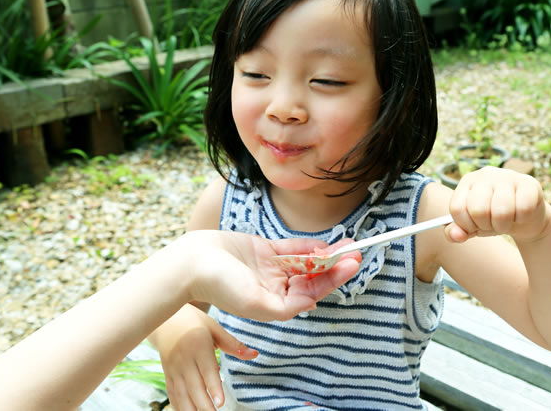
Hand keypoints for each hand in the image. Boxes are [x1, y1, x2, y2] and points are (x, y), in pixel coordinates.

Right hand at [158, 305, 255, 410]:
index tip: (221, 403)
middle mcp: (184, 359)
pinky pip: (172, 394)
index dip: (214, 387)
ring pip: (181, 394)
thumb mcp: (214, 328)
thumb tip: (255, 354)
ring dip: (191, 410)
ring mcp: (173, 369)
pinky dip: (179, 406)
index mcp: (198, 346)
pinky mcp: (167, 375)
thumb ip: (233, 344)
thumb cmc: (195, 323)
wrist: (166, 320)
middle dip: (205, 405)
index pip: (207, 370)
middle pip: (194, 387)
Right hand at [178, 231, 360, 320]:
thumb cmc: (219, 285)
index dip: (333, 279)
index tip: (351, 266)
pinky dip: (307, 246)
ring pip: (305, 262)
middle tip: (357, 253)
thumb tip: (312, 303)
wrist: (192, 262)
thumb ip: (284, 307)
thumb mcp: (254, 303)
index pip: (312, 291)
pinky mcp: (263, 251)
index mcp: (275, 303)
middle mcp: (276, 287)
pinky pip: (290, 248)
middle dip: (335, 266)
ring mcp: (270, 268)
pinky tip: (324, 243)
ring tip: (348, 245)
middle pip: (313, 277)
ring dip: (325, 255)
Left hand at [445, 167, 550, 243]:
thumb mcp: (472, 226)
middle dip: (485, 226)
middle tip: (492, 224)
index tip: (475, 226)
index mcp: (467, 182)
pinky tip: (520, 215)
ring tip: (506, 222)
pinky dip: (521, 220)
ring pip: (501, 211)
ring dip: (503, 226)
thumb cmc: (493, 219)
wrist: (525, 218)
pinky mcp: (529, 183)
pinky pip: (523, 210)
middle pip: (478, 210)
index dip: (466, 225)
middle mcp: (486, 174)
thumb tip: (455, 236)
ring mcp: (508, 176)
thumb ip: (457, 232)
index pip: (457, 208)